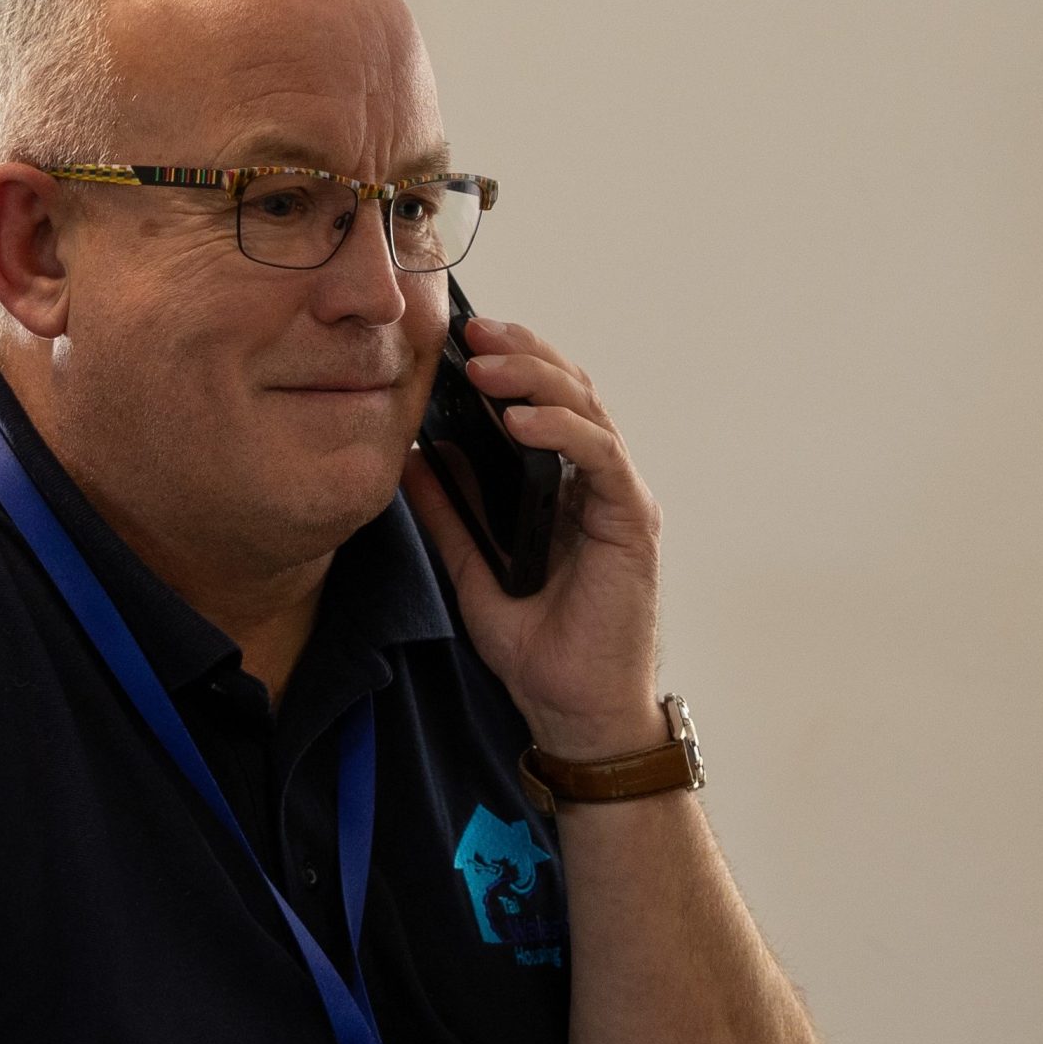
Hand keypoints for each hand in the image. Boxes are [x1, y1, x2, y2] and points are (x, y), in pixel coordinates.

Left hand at [402, 316, 665, 759]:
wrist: (575, 712)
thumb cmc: (539, 649)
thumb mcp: (471, 570)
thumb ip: (448, 515)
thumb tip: (410, 459)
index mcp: (565, 485)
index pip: (545, 400)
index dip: (510, 361)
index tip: (460, 339)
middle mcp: (598, 481)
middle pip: (571, 389)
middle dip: (522, 352)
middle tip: (472, 331)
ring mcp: (620, 498)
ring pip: (588, 410)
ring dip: (537, 380)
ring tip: (487, 367)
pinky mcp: (632, 523)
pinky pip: (602, 459)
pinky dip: (564, 431)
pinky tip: (522, 421)